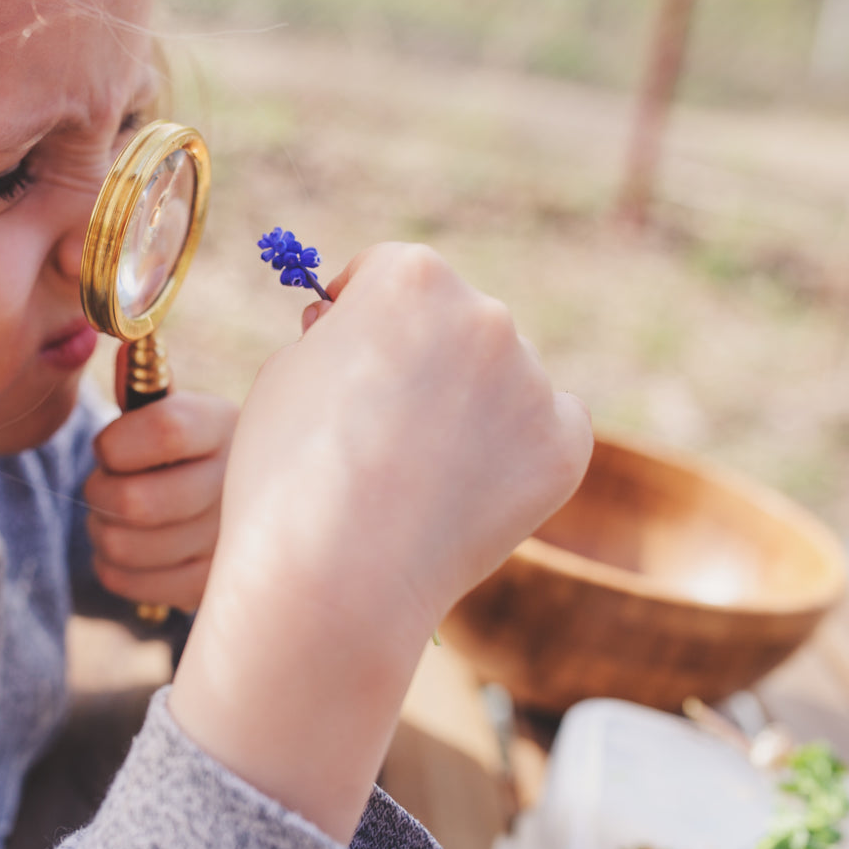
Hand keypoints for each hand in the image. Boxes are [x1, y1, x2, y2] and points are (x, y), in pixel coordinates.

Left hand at [82, 390, 237, 612]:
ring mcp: (223, 543)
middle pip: (137, 502)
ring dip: (101, 529)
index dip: (116, 445)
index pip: (166, 433)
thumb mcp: (167, 408)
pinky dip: (110, 564)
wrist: (223, 501)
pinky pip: (128, 582)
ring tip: (115, 515)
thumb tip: (123, 350)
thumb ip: (140, 385)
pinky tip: (127, 544)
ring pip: (124, 546)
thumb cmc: (179, 447)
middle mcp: (233, 486)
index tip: (108, 448)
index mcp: (222, 427)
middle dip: (100, 492)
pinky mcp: (204, 586)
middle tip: (105, 484)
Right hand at [170, 243, 592, 840]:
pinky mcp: (564, 447)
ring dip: (469, 408)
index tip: (345, 356)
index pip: (390, 275)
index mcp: (411, 275)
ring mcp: (533, 379)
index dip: (361, 317)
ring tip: (412, 478)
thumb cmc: (286, 470)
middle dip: (423, 360)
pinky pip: (542, 433)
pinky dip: (511, 456)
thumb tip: (357, 331)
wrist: (334, 574)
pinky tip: (459, 494)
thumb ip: (334, 336)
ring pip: (500, 380)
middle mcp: (485, 312)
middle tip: (381, 428)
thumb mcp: (283, 373)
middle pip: (453, 323)